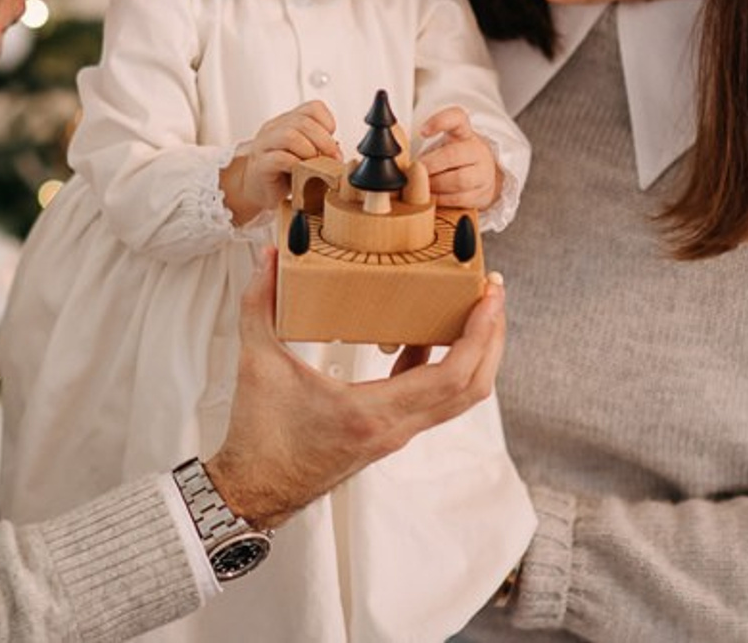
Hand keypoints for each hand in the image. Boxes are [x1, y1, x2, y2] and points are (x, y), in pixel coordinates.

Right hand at [203, 247, 505, 528]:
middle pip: (471, 388)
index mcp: (371, 412)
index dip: (479, 335)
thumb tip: (268, 256)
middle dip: (490, 338)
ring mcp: (394, 433)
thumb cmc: (259, 435)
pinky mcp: (387, 432)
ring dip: (473, 352)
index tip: (488, 297)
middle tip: (492, 293)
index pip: (451, 377)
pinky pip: (430, 398)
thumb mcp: (257, 361)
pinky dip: (439, 365)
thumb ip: (260, 303)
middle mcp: (394, 428)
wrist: (254, 490)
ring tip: (471, 308)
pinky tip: (422, 335)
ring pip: (457, 396)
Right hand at [220, 101, 339, 224]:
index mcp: (288, 121)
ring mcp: (264, 144)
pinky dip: (295, 164)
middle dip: (323, 140)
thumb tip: (337, 152)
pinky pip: (278, 158)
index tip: (333, 142)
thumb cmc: (283, 172)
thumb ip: (320, 149)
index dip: (328, 122)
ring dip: (309, 151)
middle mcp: (275, 128)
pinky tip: (300, 172)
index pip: (312, 108)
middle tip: (332, 158)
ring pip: (289, 135)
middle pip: (303, 121)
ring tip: (315, 165)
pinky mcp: (260, 164)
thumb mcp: (306, 155)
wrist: (258, 190)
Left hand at [417, 106, 499, 209]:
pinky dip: (440, 199)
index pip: (456, 117)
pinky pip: (459, 199)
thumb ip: (428, 148)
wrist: (483, 177)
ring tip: (421, 185)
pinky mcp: (482, 194)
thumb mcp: (445, 145)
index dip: (439, 122)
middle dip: (429, 165)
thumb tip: (401, 164)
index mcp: (464, 133)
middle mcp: (477, 150)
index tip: (422, 131)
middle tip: (414, 171)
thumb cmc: (456, 160)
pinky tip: (431, 197)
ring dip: (434, 184)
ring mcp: (483, 173)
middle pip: (453, 154)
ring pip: (458, 180)